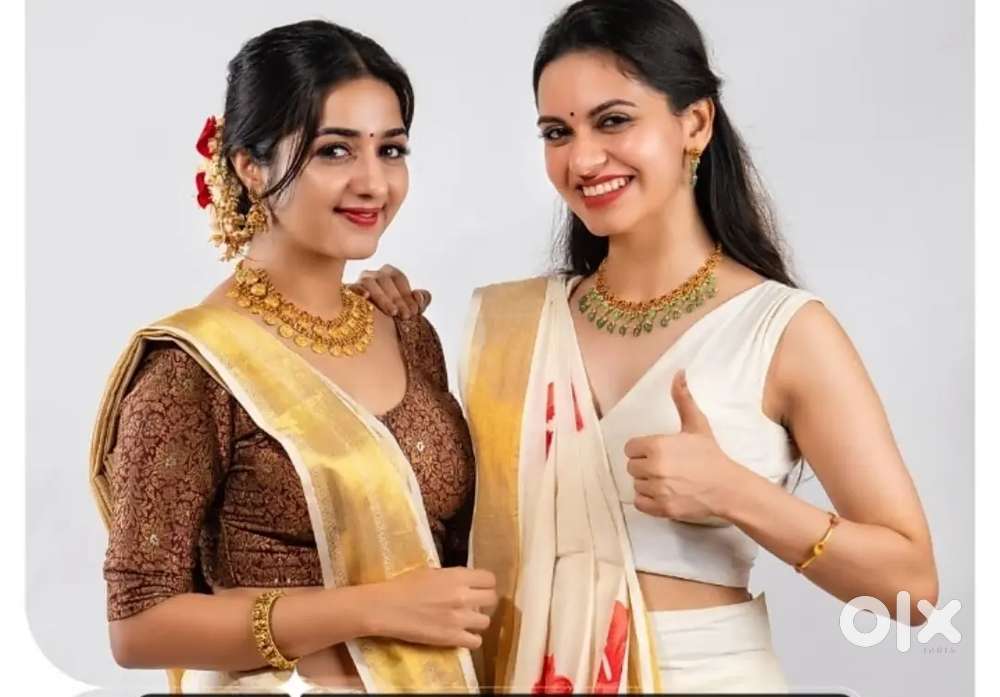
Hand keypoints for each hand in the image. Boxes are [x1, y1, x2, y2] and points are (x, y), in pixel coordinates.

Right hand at [349, 264, 431, 318]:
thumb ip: (422, 299)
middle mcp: (373, 275)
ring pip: (370, 283)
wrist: (376, 332)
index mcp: (389, 274)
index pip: (398, 277)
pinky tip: (366, 297)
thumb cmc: (395, 315)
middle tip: (406, 316)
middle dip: (398, 298)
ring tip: (392, 312)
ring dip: (383, 298)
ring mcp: (359, 282)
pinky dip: (359, 290)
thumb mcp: (412, 307)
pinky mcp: (348, 293)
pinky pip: (351, 287)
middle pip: (385, 279)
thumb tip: (418, 295)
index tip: (414, 311)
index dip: (407, 294)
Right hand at [369, 567, 497, 649]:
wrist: (387, 608)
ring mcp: (459, 619)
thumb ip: (453, 577)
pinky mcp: (452, 638)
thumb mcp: (432, 572)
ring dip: (477, 621)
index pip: (489, 579)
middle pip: (492, 599)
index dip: (486, 583)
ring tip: (466, 620)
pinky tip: (461, 635)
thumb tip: (466, 582)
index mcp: (457, 576)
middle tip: (474, 603)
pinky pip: (476, 642)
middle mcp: (463, 596)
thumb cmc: (404, 586)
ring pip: (486, 622)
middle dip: (485, 601)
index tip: (480, 587)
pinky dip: (470, 639)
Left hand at [624, 370, 741, 524]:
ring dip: (647, 483)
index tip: (656, 452)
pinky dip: (647, 500)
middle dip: (645, 466)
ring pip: (636, 484)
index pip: (630, 448)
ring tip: (666, 480)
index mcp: (657, 446)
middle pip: (631, 467)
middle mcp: (655, 468)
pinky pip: (639, 503)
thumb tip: (679, 373)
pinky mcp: (663, 508)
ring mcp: (658, 490)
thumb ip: (683, 399)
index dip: (642, 450)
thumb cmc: (710, 455)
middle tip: (664, 466)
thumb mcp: (696, 425)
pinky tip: (662, 493)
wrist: (728, 487)